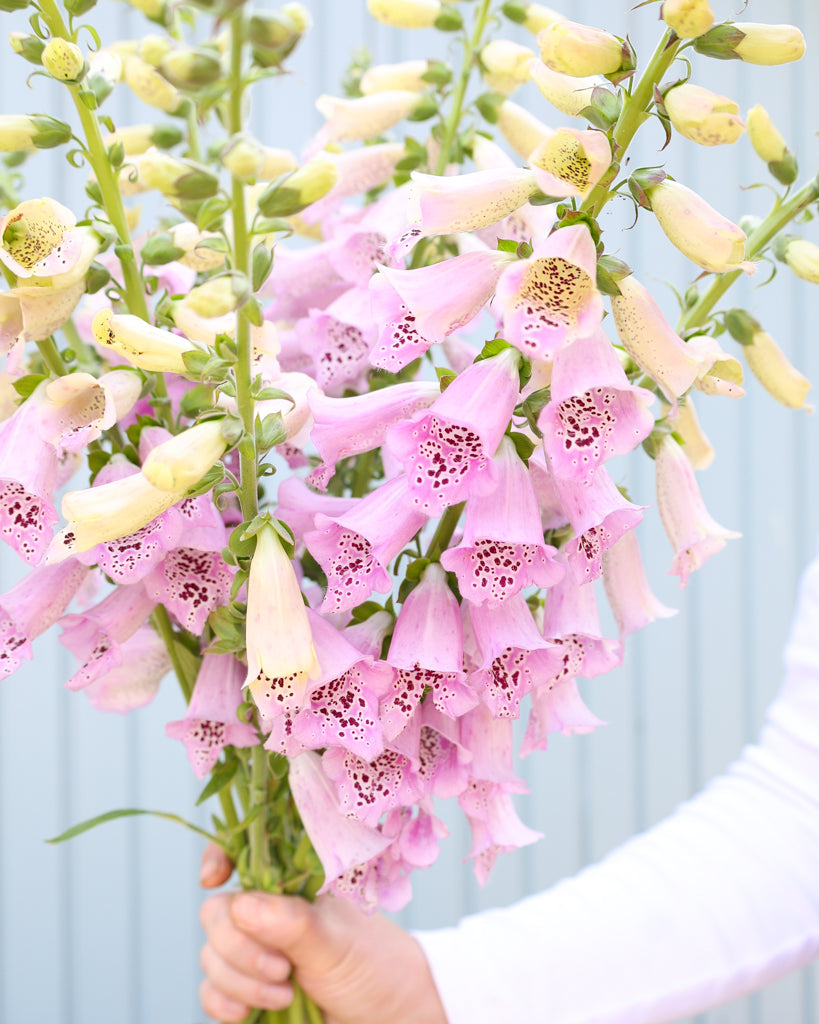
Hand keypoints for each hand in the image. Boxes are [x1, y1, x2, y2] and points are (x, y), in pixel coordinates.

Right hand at [198, 844, 448, 1023]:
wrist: (384, 1015)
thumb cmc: (369, 964)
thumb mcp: (335, 942)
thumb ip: (293, 923)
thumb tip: (243, 905)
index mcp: (287, 884)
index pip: (241, 854)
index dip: (217, 857)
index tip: (212, 878)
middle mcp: (265, 913)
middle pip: (216, 913)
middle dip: (238, 946)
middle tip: (282, 968)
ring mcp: (253, 951)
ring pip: (211, 955)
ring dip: (240, 981)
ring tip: (285, 993)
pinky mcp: (246, 990)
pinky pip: (210, 991)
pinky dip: (223, 1002)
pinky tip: (248, 1012)